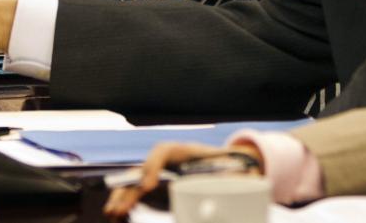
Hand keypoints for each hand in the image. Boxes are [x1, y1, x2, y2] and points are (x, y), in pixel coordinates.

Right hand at [103, 142, 263, 218]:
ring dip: (121, 198)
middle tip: (121, 208)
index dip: (152, 167)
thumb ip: (237, 168)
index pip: (162, 152)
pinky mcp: (153, 189)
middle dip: (130, 189)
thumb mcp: (227, 162)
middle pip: (142, 171)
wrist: (216, 164)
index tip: (149, 186)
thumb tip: (253, 175)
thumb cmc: (220, 162)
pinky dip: (125, 204)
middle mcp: (164, 161)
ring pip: (133, 184)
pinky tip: (117, 216)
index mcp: (182, 150)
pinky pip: (135, 194)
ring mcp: (156, 174)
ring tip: (112, 214)